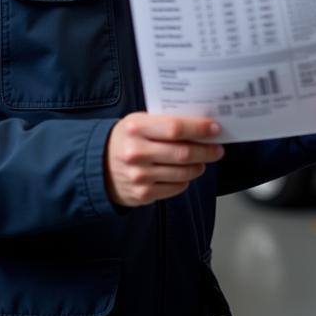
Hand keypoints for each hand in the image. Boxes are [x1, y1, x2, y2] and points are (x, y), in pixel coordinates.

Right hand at [105, 113, 224, 206]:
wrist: (98, 165)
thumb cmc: (127, 139)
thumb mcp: (139, 122)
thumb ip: (164, 122)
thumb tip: (201, 125)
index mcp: (136, 128)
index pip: (175, 128)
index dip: (199, 129)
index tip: (215, 129)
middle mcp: (137, 152)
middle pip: (183, 152)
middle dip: (206, 151)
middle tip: (217, 149)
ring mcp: (139, 175)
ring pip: (183, 172)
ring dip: (199, 166)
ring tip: (202, 161)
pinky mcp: (143, 194)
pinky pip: (176, 187)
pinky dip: (185, 180)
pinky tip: (184, 173)